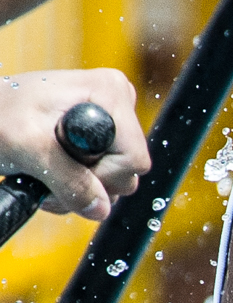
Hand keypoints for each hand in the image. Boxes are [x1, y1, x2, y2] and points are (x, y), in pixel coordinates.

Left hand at [0, 70, 147, 219]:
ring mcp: (113, 122)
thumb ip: (68, 179)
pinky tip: (53, 171)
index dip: (102, 175)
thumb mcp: (29, 148)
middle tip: (48, 173)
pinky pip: (106, 177)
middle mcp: (118, 104)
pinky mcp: (104, 138)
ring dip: (80, 188)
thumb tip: (100, 209)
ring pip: (117, 180)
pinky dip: (78, 184)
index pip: (134, 159)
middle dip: (89, 184)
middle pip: (128, 172)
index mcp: (110, 93)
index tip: (64, 166)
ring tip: (45, 172)